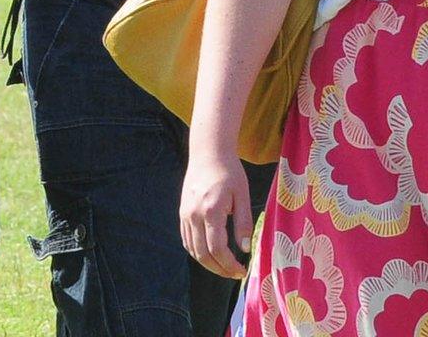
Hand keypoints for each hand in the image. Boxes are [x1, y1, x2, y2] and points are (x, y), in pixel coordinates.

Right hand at [179, 146, 252, 278]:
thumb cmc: (229, 172)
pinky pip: (187, 239)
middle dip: (219, 269)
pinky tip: (210, 255)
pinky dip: (197, 252)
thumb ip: (243, 223)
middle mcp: (194, 215)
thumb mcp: (242, 195)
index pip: (217, 248)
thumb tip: (244, 249)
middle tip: (234, 273)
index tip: (242, 271)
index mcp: (211, 211)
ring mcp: (185, 214)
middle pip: (202, 254)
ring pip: (192, 249)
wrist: (208, 153)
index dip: (229, 265)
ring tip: (224, 267)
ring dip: (208, 263)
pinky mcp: (182, 213)